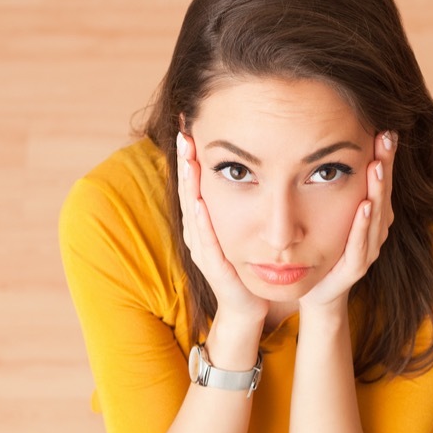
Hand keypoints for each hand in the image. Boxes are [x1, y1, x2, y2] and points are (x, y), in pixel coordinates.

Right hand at [176, 131, 268, 324]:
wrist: (249, 307)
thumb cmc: (247, 267)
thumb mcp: (242, 229)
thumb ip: (240, 202)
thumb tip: (249, 167)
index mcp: (204, 222)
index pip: (194, 183)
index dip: (190, 156)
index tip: (189, 126)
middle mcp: (198, 234)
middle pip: (188, 191)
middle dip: (185, 161)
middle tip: (184, 131)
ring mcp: (203, 250)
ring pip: (193, 211)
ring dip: (190, 184)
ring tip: (188, 158)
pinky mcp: (213, 268)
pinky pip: (206, 241)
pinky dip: (201, 221)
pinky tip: (199, 202)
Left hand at [298, 130, 396, 312]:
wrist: (317, 291)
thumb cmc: (323, 248)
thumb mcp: (329, 212)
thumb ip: (334, 185)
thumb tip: (329, 147)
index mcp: (371, 215)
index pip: (380, 180)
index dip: (385, 156)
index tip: (386, 128)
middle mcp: (374, 230)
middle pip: (383, 193)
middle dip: (386, 164)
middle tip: (387, 137)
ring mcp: (367, 249)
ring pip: (377, 217)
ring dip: (378, 191)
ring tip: (377, 167)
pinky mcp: (355, 268)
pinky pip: (361, 245)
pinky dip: (364, 226)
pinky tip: (365, 207)